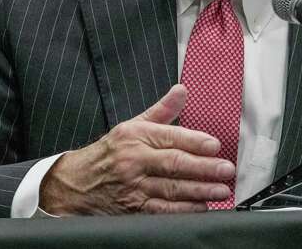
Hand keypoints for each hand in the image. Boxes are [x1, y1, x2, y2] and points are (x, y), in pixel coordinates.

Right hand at [40, 84, 234, 214]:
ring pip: (171, 189)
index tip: (215, 145)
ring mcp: (133, 186)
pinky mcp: (133, 209)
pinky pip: (162, 210)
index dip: (195, 141)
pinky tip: (200, 207)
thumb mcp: (131, 126)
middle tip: (226, 169)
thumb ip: (161, 111)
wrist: (74, 184)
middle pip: (174, 164)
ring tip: (220, 189)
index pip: (170, 137)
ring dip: (199, 190)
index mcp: (135, 136)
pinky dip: (182, 210)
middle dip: (203, 167)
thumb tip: (182, 90)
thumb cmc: (108, 153)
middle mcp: (134, 160)